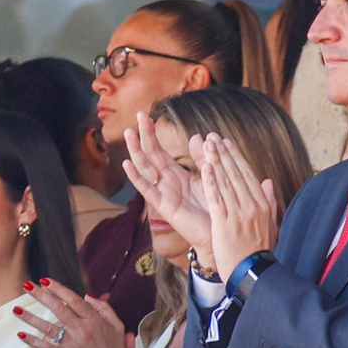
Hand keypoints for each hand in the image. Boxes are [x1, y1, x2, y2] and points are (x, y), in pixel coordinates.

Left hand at [15, 279, 130, 347]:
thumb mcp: (117, 326)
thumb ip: (104, 308)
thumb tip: (87, 295)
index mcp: (94, 320)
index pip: (73, 299)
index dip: (58, 289)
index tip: (45, 281)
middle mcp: (82, 329)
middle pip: (58, 308)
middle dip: (41, 295)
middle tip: (27, 286)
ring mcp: (72, 344)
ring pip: (48, 327)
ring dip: (30, 317)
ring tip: (16, 309)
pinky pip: (46, 347)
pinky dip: (33, 341)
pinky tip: (21, 334)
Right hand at [124, 112, 212, 268]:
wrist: (219, 233)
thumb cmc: (215, 208)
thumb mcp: (209, 177)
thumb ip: (203, 158)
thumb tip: (199, 136)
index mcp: (176, 175)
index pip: (159, 151)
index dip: (152, 133)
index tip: (145, 115)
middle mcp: (166, 182)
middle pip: (150, 155)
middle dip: (144, 135)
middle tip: (138, 115)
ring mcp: (163, 193)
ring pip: (145, 168)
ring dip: (136, 151)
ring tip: (128, 134)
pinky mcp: (164, 206)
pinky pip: (147, 190)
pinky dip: (136, 177)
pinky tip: (128, 164)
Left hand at [199, 134, 279, 280]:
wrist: (254, 274)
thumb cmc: (259, 251)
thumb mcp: (270, 224)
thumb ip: (269, 201)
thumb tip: (269, 181)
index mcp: (262, 204)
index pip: (247, 174)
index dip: (236, 157)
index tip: (226, 143)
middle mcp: (251, 205)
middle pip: (236, 174)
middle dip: (224, 153)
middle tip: (213, 136)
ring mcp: (238, 214)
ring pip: (225, 182)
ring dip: (215, 161)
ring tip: (207, 144)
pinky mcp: (225, 224)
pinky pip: (217, 198)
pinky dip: (211, 181)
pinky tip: (205, 167)